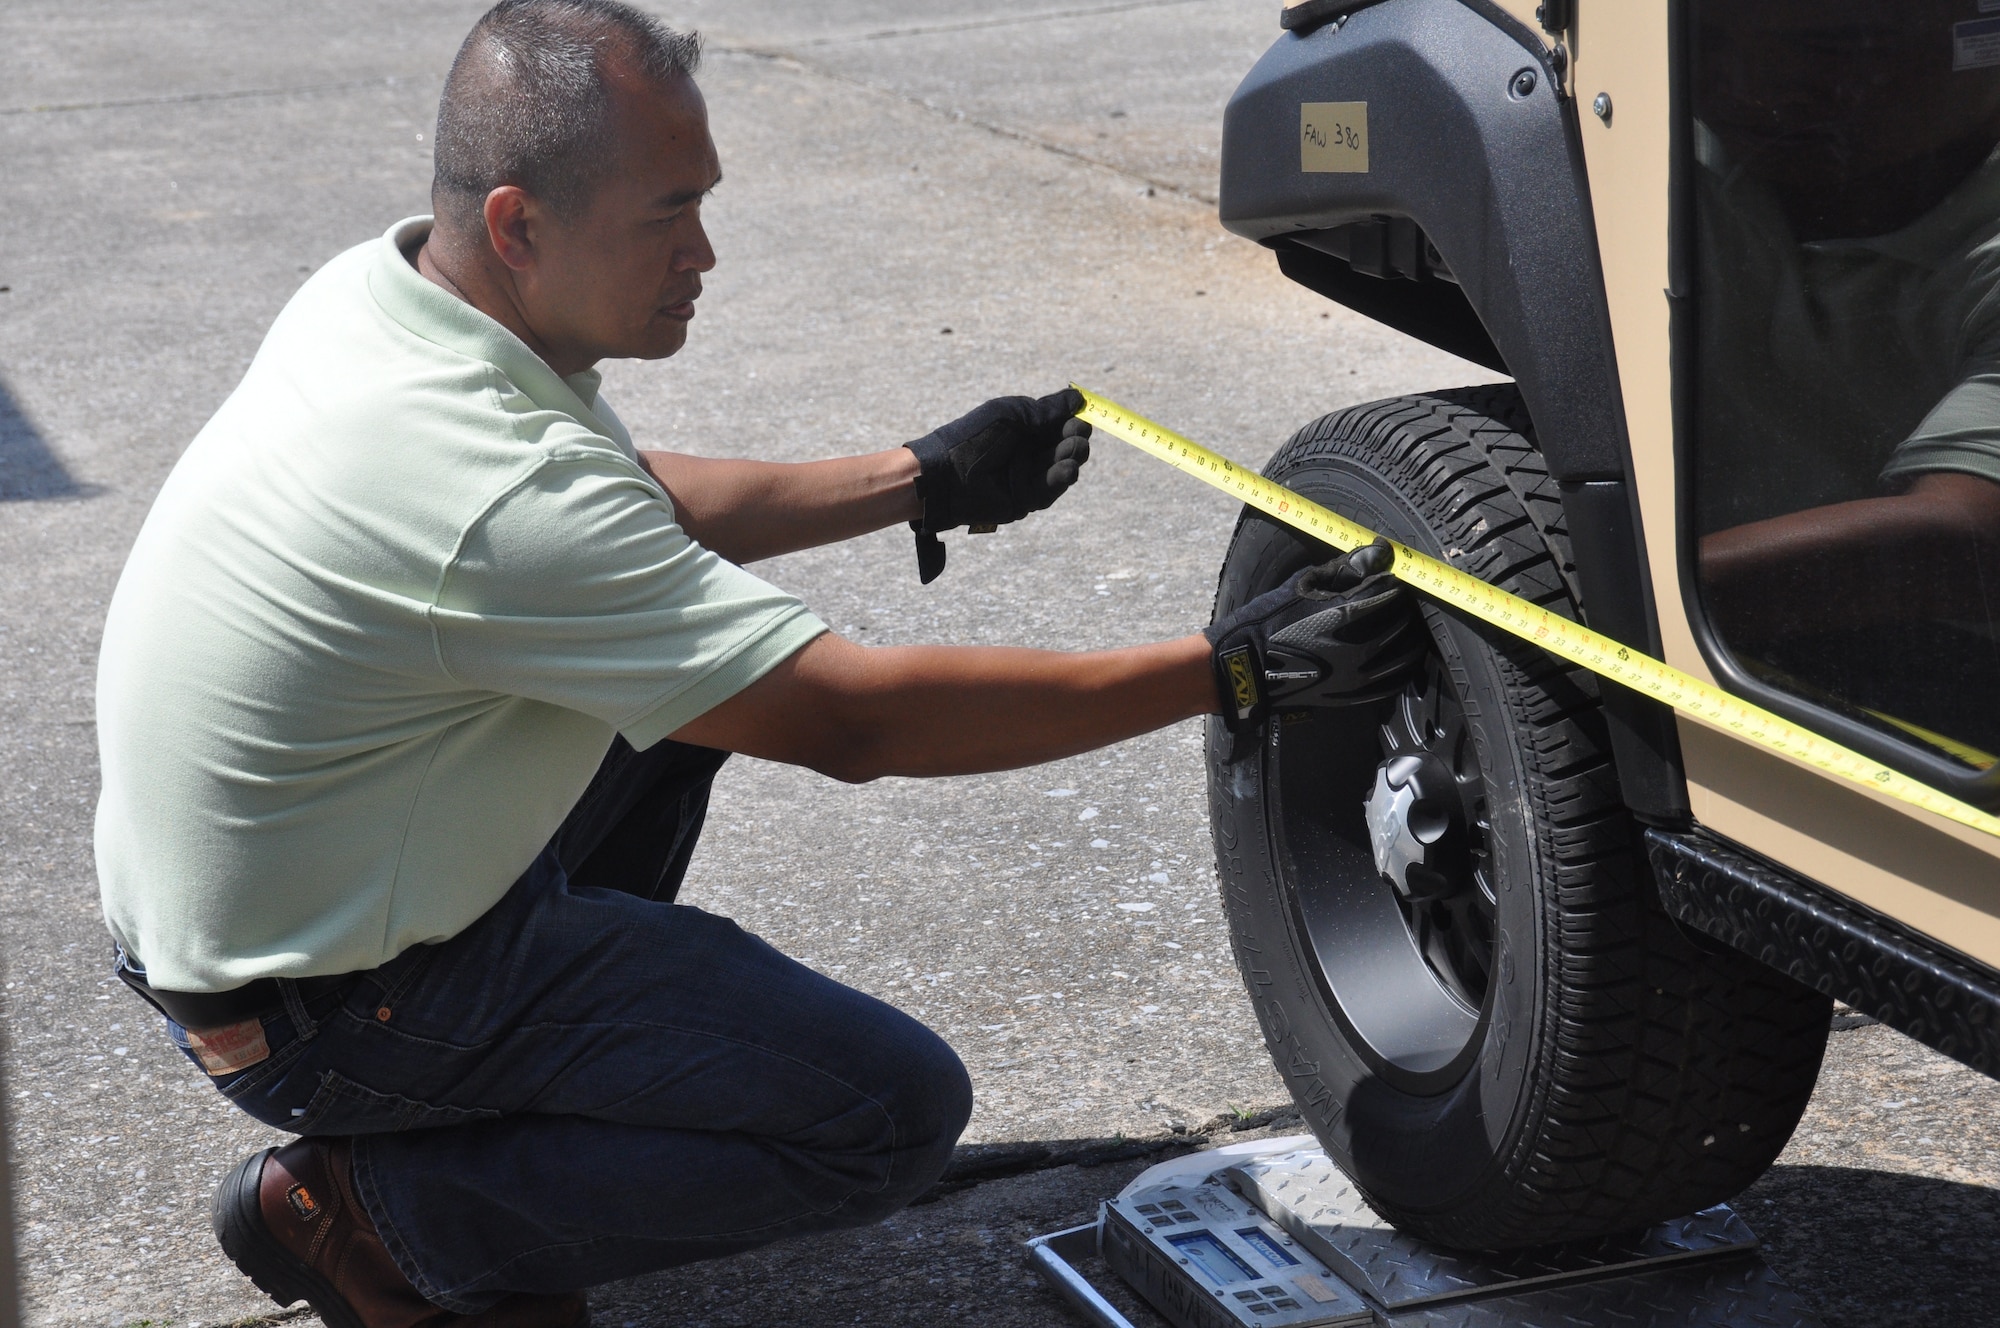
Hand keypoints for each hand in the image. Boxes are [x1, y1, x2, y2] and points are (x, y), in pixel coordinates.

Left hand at [903, 387, 1092, 581]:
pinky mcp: (1026, 499)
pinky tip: (1069, 469)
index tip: (1083, 415)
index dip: (1073, 420)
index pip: (1059, 423)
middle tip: (1077, 434)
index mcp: (1025, 427)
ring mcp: (1028, 475)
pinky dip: (1061, 478)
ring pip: (1062, 466)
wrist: (947, 474)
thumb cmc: (975, 437)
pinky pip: (1050, 489)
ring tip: (1073, 450)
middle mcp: (1029, 450)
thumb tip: (1078, 399)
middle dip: (1075, 438)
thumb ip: (1046, 410)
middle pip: (1065, 445)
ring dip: (1071, 457)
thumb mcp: (1012, 416)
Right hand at [1204, 538, 1424, 731]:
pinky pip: (1396, 678)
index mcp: (1347, 614)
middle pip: (1405, 619)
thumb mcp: (1305, 584)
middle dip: (1405, 602)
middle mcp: (1360, 646)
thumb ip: (1348, 568)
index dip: (1394, 576)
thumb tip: (1381, 551)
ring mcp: (1361, 674)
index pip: (1391, 589)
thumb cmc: (1272, 620)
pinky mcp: (1356, 693)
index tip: (1390, 571)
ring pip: (1408, 650)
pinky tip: (1401, 651)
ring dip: (1411, 632)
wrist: (1249, 667)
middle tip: (1398, 593)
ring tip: (1404, 620)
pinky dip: (1405, 662)